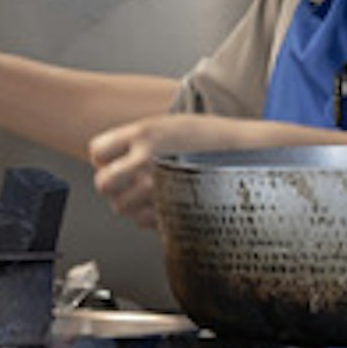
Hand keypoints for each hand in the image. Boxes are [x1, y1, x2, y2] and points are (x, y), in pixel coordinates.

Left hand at [84, 110, 299, 226]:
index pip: (97, 151)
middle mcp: (147, 159)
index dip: (103, 160)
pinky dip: (151, 218)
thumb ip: (139, 139)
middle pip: (103, 184)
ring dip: (132, 205)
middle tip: (128, 184)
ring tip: (153, 193)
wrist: (249, 153)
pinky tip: (167, 203)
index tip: (113, 162)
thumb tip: (113, 154)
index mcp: (145, 133)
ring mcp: (159, 186)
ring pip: (121, 208)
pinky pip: (143, 222)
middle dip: (113, 187)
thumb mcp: (170, 125)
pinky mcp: (171, 209)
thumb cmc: (213, 140)